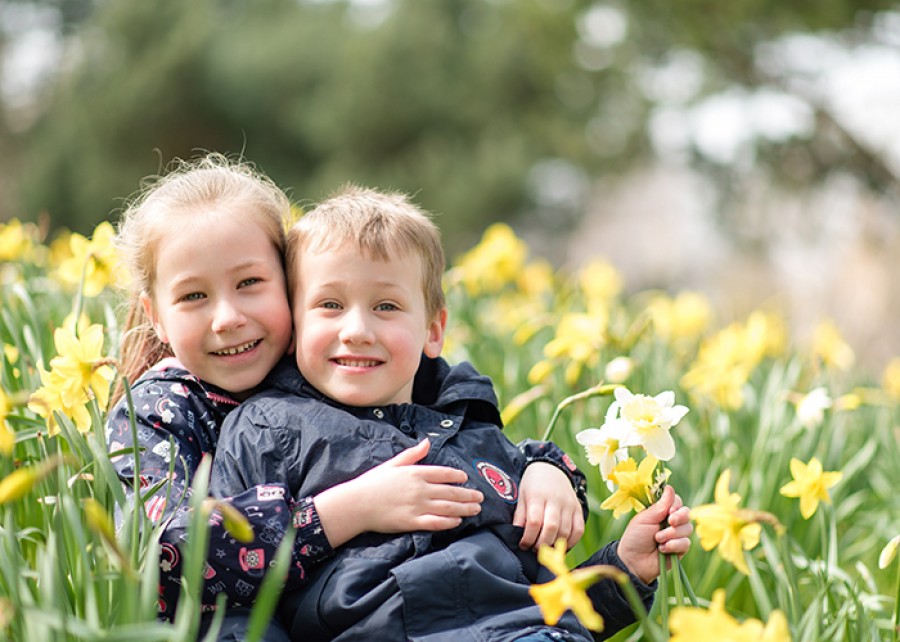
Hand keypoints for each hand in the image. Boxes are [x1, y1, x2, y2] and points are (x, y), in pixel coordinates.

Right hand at [314, 439, 483, 546]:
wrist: (356, 504)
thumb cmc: (372, 483)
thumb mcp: (393, 463)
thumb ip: (412, 454)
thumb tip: (427, 441)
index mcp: (415, 473)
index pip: (443, 473)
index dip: (457, 476)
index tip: (466, 479)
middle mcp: (419, 488)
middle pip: (450, 491)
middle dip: (468, 495)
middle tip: (480, 498)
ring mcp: (416, 506)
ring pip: (447, 507)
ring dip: (464, 509)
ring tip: (475, 510)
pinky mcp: (412, 522)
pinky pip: (435, 522)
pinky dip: (449, 522)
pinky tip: (457, 522)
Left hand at [513, 462, 584, 551]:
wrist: (551, 469)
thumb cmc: (533, 485)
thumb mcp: (522, 496)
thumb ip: (520, 516)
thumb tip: (517, 535)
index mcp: (538, 495)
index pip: (534, 521)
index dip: (528, 537)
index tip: (523, 545)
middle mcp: (555, 500)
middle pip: (551, 527)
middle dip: (542, 544)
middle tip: (534, 549)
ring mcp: (569, 505)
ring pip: (565, 531)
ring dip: (555, 545)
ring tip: (545, 548)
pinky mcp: (578, 509)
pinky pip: (579, 530)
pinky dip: (571, 542)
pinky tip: (561, 545)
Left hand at [616, 485, 692, 584]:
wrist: (633, 561)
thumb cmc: (635, 537)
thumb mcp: (645, 519)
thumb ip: (660, 505)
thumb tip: (670, 487)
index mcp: (662, 511)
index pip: (677, 501)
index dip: (675, 504)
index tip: (668, 510)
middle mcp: (672, 522)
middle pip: (687, 513)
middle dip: (679, 517)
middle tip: (669, 522)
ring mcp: (677, 535)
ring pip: (688, 528)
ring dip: (672, 534)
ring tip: (658, 539)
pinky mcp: (680, 549)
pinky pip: (686, 543)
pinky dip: (673, 545)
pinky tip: (662, 549)